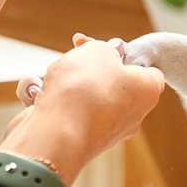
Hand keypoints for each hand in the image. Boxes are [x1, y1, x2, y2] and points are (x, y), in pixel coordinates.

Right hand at [4, 35, 164, 184]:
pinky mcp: (76, 139)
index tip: (105, 47)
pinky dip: (49, 100)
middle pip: (110, 80)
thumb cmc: (84, 88)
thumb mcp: (99, 51)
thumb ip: (106, 47)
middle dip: (88, 66)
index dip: (125, 53)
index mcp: (147, 92)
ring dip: (64, 81)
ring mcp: (103, 130)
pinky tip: (39, 96)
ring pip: (82, 94)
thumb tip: (111, 52)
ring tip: (54, 79)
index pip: (146, 69)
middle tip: (76, 54)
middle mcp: (131, 115)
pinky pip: (63, 110)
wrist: (54, 133)